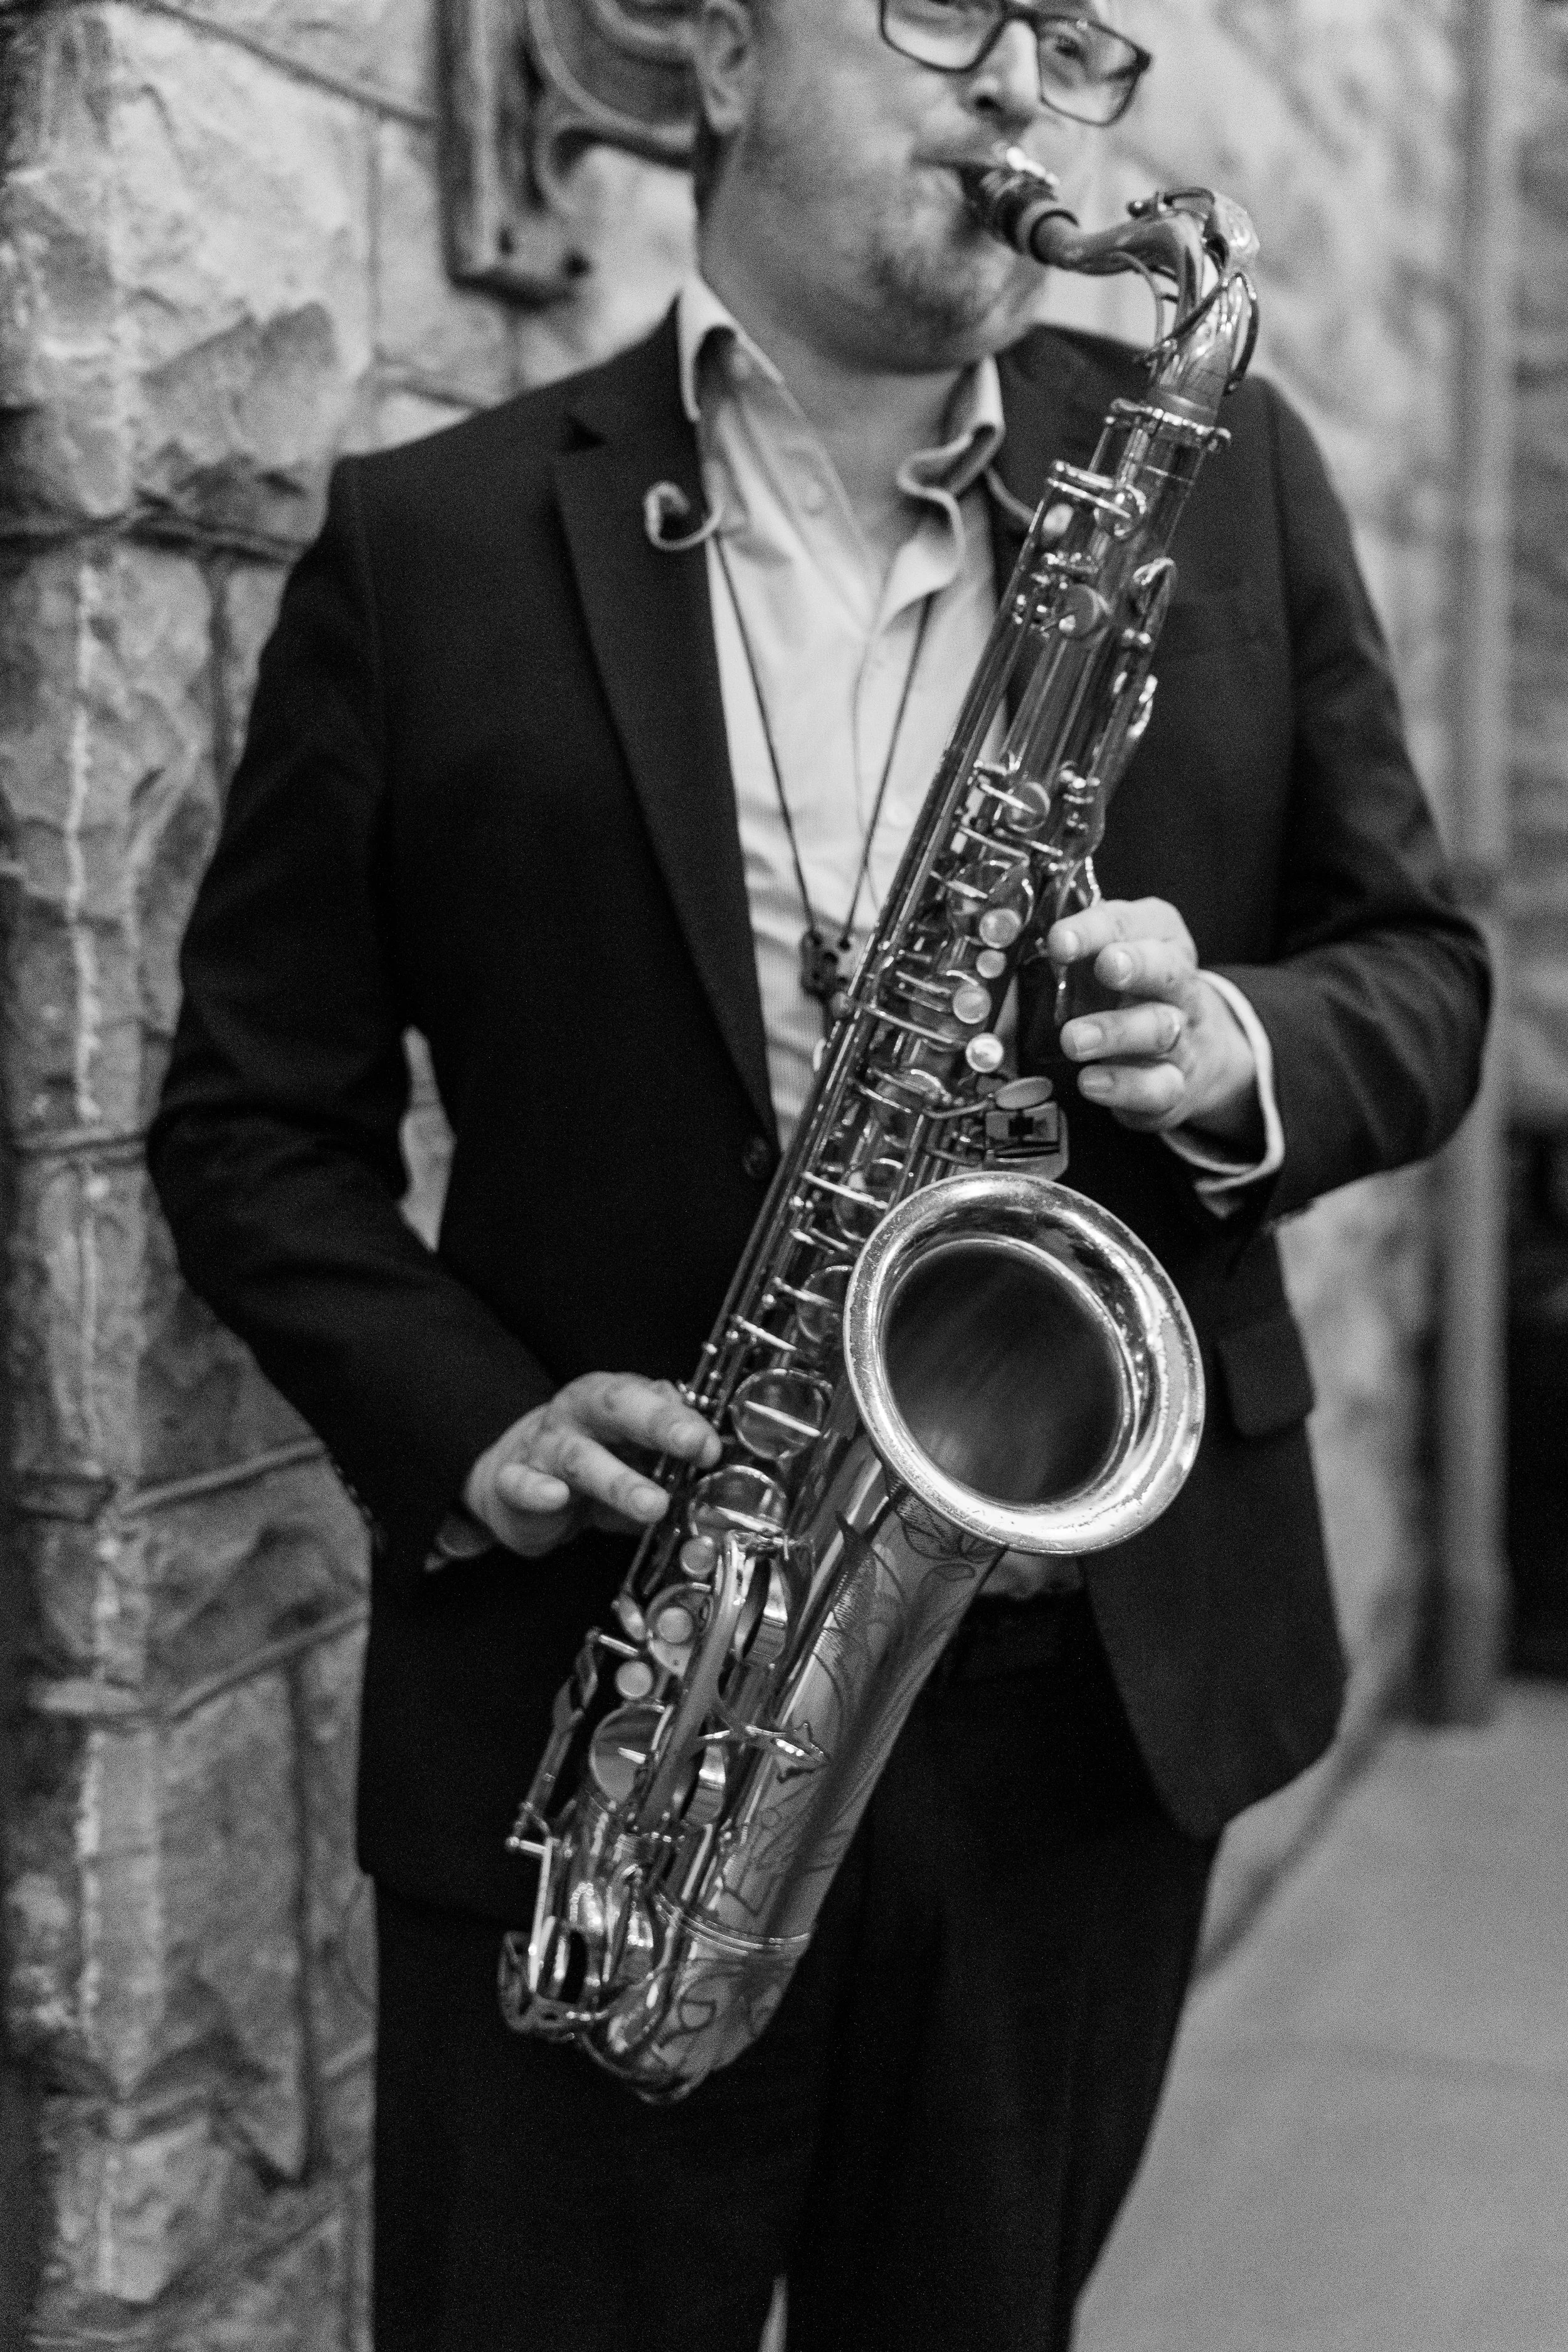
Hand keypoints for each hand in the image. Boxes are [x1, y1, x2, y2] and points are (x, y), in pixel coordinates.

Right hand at [463, 1374, 721, 1560]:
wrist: (519, 1485)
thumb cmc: (590, 1460)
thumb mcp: (633, 1450)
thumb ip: (669, 1444)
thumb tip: (711, 1443)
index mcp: (611, 1398)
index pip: (649, 1397)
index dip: (682, 1418)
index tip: (710, 1444)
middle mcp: (578, 1414)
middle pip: (617, 1408)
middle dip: (659, 1424)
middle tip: (695, 1446)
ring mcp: (544, 1446)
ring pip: (581, 1458)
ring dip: (619, 1481)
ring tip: (653, 1504)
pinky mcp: (513, 1481)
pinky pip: (521, 1483)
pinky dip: (537, 1490)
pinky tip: (555, 1497)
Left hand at [1050, 898, 1261, 1147]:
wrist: (1197, 1051)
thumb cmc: (1134, 994)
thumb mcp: (1105, 960)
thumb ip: (1074, 948)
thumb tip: (1010, 936)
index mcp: (1158, 941)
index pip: (1129, 924)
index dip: (1094, 929)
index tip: (1060, 939)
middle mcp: (1177, 987)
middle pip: (1166, 971)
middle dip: (1137, 965)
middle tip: (1106, 967)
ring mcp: (1181, 1037)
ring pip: (1160, 1029)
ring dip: (1116, 1032)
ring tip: (1074, 1039)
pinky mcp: (1175, 1084)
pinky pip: (1157, 1086)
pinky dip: (1123, 1085)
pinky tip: (1091, 1081)